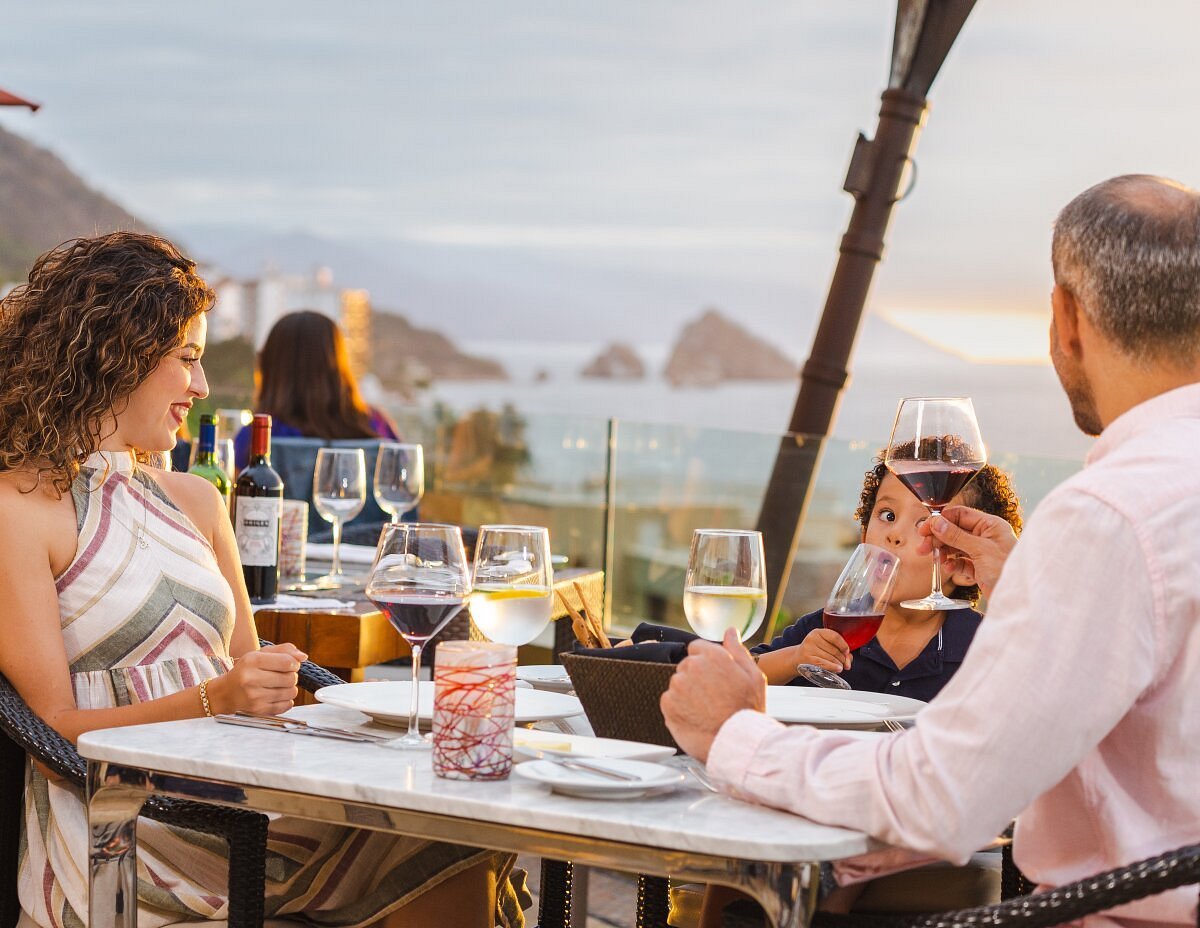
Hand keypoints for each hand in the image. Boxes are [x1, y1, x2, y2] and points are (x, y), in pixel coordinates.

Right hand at [206, 643, 306, 716]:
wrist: (226, 693)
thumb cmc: (247, 670)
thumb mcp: (261, 654)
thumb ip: (284, 650)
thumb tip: (304, 657)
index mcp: (252, 661)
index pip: (287, 662)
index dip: (294, 664)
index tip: (290, 665)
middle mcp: (251, 679)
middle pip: (291, 678)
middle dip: (291, 676)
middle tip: (282, 676)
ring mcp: (254, 697)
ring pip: (291, 692)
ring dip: (290, 688)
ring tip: (278, 686)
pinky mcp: (258, 710)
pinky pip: (287, 705)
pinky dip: (286, 700)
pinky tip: (276, 696)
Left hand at [661, 628, 765, 763]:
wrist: (737, 743)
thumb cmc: (748, 710)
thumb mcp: (753, 676)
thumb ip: (738, 650)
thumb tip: (730, 631)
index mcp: (713, 656)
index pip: (696, 648)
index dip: (706, 664)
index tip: (713, 679)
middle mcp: (692, 666)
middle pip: (686, 666)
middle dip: (696, 679)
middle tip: (713, 698)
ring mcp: (678, 685)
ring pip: (678, 685)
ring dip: (687, 694)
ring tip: (706, 711)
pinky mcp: (668, 704)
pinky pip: (669, 701)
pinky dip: (678, 709)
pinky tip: (696, 718)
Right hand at [794, 628, 851, 671]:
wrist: (798, 659)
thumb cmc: (815, 651)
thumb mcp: (825, 645)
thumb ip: (839, 649)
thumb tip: (848, 659)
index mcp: (818, 632)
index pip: (835, 637)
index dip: (844, 645)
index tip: (847, 651)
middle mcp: (812, 639)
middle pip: (834, 650)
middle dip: (843, 658)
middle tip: (845, 663)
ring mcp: (809, 649)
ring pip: (831, 658)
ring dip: (839, 664)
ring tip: (840, 666)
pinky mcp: (808, 659)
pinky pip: (825, 664)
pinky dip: (833, 667)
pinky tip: (838, 669)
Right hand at [916, 505, 1017, 597]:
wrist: (1019, 596)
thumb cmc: (1008, 569)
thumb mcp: (980, 549)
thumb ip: (956, 536)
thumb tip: (937, 523)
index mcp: (990, 525)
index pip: (960, 515)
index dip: (940, 520)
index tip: (924, 529)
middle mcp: (986, 536)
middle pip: (955, 531)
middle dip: (938, 539)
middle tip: (923, 548)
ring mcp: (983, 552)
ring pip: (956, 547)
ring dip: (943, 552)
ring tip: (935, 560)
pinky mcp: (980, 567)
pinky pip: (961, 562)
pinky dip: (952, 564)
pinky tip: (949, 568)